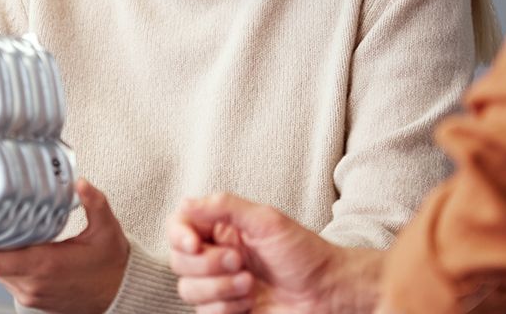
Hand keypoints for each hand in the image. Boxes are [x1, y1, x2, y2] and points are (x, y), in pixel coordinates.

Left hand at [0, 180, 129, 313]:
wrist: (121, 295)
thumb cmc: (112, 266)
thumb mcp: (107, 230)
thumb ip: (94, 203)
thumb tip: (81, 183)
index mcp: (46, 265)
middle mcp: (33, 283)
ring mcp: (30, 293)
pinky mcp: (31, 298)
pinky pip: (5, 280)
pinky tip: (0, 245)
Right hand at [166, 193, 384, 313]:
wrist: (326, 292)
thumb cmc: (304, 253)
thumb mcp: (266, 220)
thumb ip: (224, 206)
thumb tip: (186, 202)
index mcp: (222, 229)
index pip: (178, 227)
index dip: (178, 236)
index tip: (195, 244)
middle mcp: (216, 256)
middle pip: (179, 261)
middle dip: (208, 265)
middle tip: (241, 262)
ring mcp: (219, 285)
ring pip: (187, 290)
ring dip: (219, 289)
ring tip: (249, 284)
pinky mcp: (226, 310)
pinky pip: (204, 313)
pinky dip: (226, 308)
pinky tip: (250, 303)